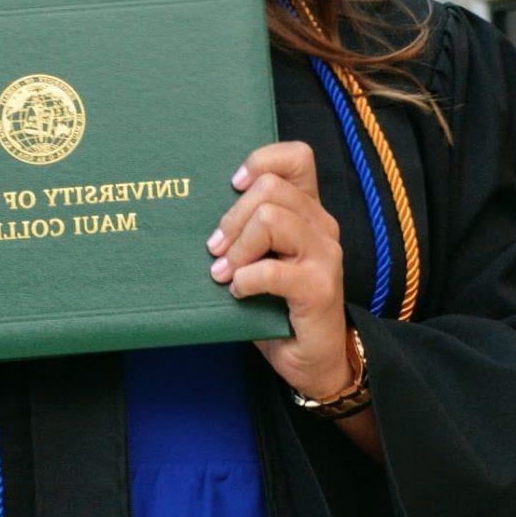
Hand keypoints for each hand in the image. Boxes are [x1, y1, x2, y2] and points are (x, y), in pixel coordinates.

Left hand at [211, 141, 353, 402]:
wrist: (314, 358)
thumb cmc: (277, 306)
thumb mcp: (258, 259)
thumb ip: (243, 231)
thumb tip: (191, 213)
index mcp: (307, 211)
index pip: (296, 158)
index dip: (261, 160)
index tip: (232, 185)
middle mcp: (321, 225)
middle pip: (270, 188)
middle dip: (232, 218)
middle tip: (215, 250)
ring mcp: (324, 254)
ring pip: (270, 219)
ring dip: (236, 248)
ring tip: (223, 273)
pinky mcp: (319, 287)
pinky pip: (271, 269)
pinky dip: (245, 280)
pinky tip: (238, 292)